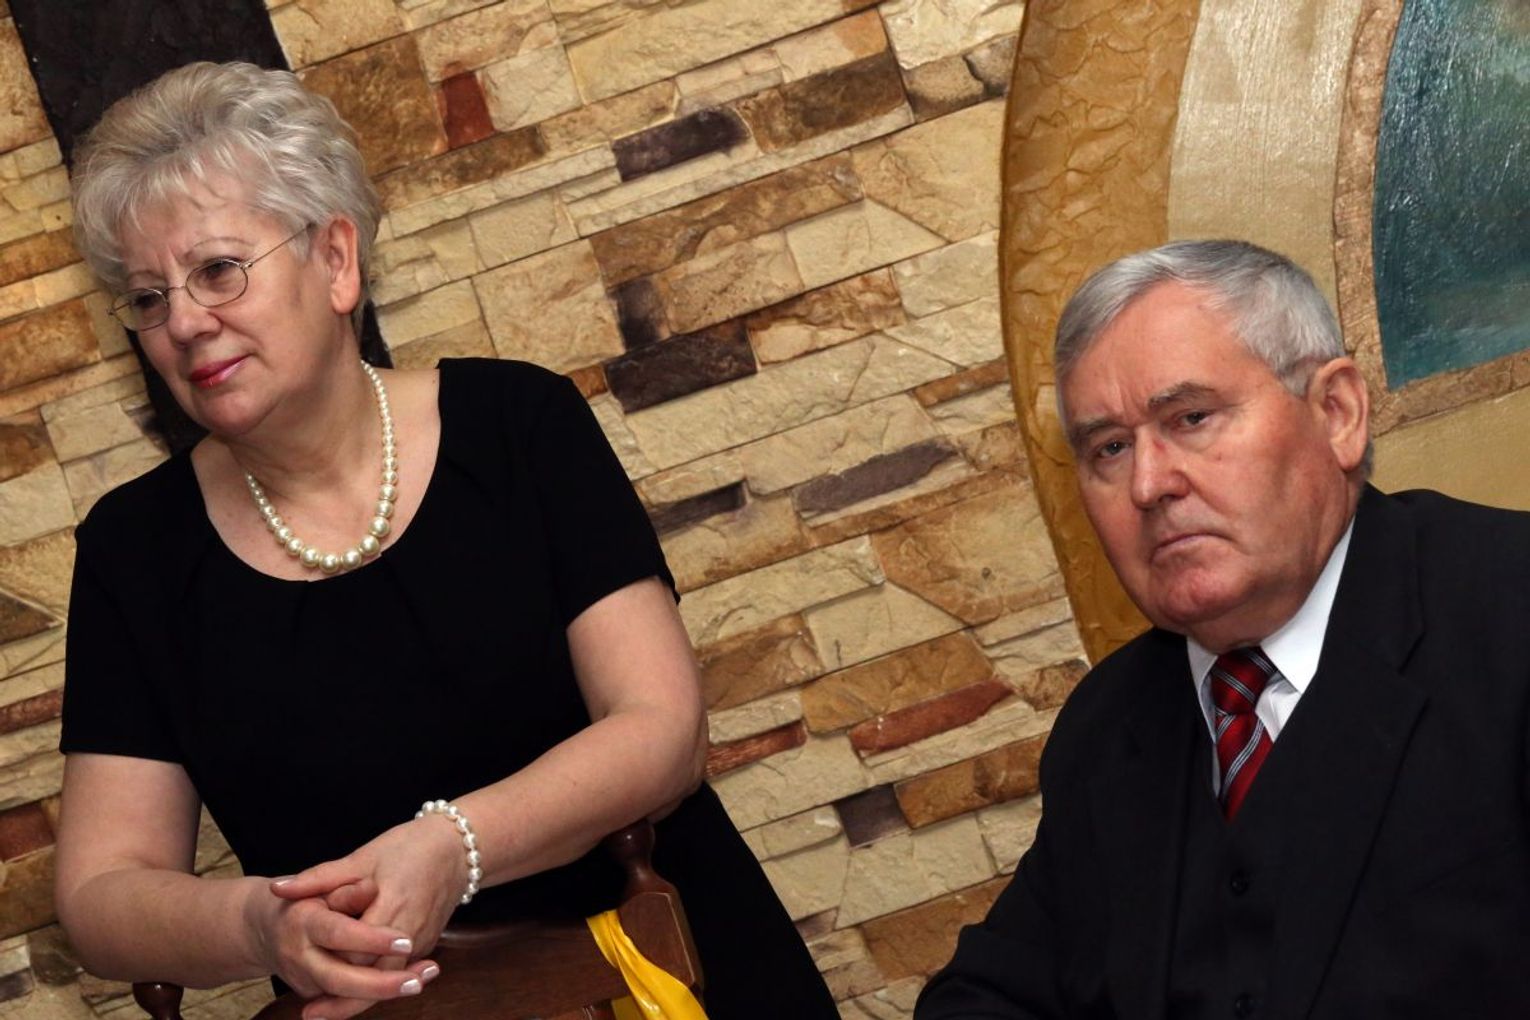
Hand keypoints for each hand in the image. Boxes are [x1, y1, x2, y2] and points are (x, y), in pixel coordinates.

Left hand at [269, 817, 467, 1017]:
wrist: (460, 848)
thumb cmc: (410, 846)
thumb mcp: (363, 857)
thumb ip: (320, 879)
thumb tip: (277, 890)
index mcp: (393, 905)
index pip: (360, 949)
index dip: (333, 965)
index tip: (303, 980)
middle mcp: (412, 931)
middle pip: (375, 977)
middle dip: (344, 998)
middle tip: (311, 1014)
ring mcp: (423, 941)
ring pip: (390, 981)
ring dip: (361, 999)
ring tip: (325, 1012)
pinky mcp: (428, 945)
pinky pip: (400, 972)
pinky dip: (378, 986)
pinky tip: (353, 994)